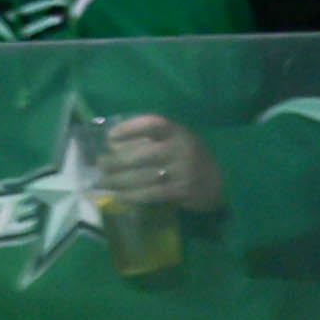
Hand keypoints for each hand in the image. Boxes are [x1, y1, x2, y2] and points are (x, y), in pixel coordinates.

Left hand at [98, 115, 223, 217]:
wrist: (220, 181)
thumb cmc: (190, 158)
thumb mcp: (176, 141)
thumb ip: (152, 140)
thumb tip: (114, 145)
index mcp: (178, 131)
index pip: (151, 124)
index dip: (129, 129)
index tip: (110, 136)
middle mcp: (180, 148)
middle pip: (142, 154)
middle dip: (117, 160)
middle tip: (99, 164)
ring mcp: (182, 170)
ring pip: (144, 176)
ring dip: (119, 180)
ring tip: (103, 182)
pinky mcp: (182, 191)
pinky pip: (152, 193)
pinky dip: (133, 195)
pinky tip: (119, 196)